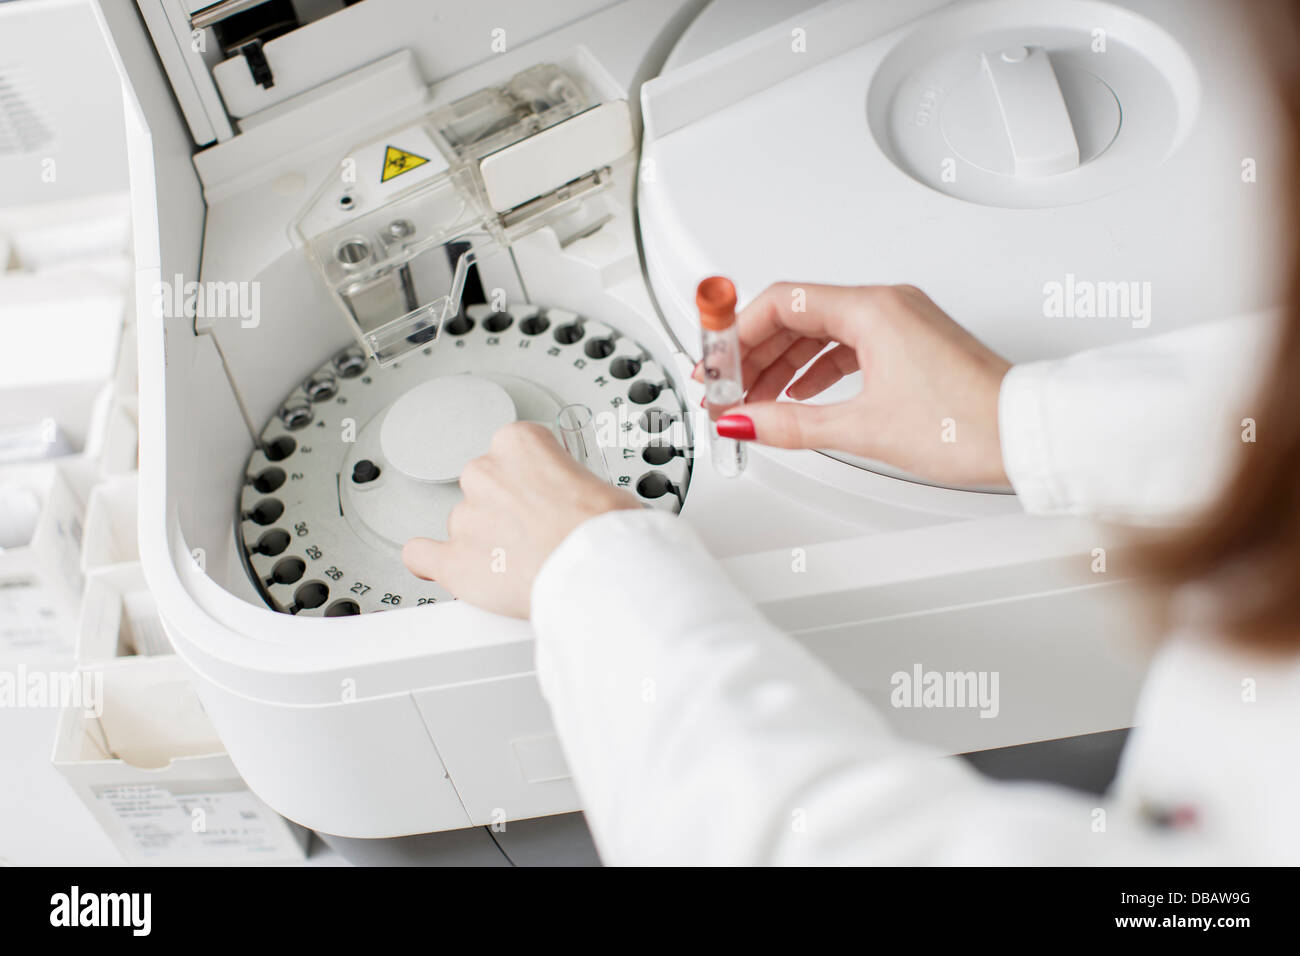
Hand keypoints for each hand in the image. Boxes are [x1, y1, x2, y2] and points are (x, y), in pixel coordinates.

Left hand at [403, 422, 640, 617]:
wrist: (597, 573)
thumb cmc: (604, 531)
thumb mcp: (600, 483)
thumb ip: (569, 485)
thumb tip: (576, 507)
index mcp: (517, 443)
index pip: (512, 450)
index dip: (531, 477)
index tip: (542, 494)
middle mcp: (485, 473)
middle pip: (484, 485)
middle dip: (506, 508)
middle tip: (536, 532)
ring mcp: (465, 517)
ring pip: (464, 524)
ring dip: (485, 541)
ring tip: (519, 563)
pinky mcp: (454, 561)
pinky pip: (421, 555)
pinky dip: (429, 560)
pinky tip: (438, 563)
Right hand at [697, 283, 1011, 486]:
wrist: (1025, 434)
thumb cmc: (968, 423)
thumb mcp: (863, 428)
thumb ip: (791, 423)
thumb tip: (744, 421)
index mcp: (873, 309)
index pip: (781, 302)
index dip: (738, 333)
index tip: (715, 361)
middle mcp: (887, 305)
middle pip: (795, 314)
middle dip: (754, 352)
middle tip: (725, 387)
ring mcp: (900, 322)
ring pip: (820, 330)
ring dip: (782, 363)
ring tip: (754, 399)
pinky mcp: (910, 343)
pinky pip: (846, 344)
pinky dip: (814, 367)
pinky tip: (799, 394)